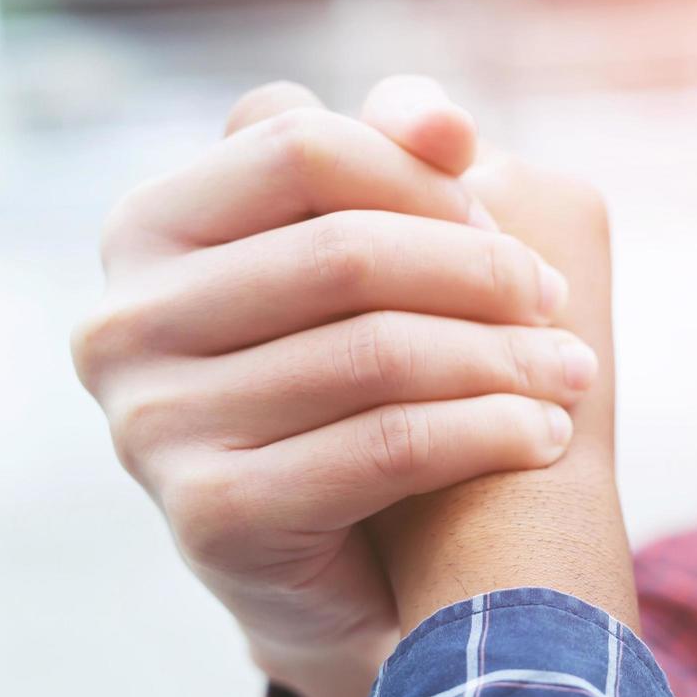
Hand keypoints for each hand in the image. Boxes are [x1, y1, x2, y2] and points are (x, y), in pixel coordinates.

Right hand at [72, 78, 597, 696]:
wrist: (343, 574)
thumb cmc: (357, 396)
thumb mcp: (363, 271)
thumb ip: (389, 169)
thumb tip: (446, 123)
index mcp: (148, 232)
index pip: (300, 147)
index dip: (422, 179)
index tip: (503, 222)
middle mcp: (124, 321)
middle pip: (346, 251)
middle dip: (480, 273)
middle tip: (555, 305)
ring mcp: (153, 423)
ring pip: (377, 352)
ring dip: (505, 360)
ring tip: (572, 374)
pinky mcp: (211, 514)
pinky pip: (388, 446)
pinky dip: (489, 432)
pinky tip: (544, 436)